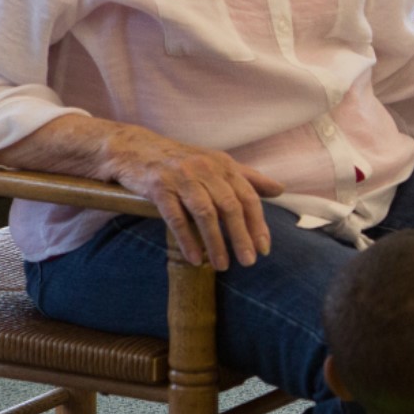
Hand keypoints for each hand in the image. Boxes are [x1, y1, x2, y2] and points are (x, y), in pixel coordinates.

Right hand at [100, 126, 283, 269]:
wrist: (133, 147)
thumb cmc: (180, 161)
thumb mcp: (216, 163)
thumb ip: (247, 177)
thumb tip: (280, 189)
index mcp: (223, 165)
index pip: (248, 196)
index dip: (258, 223)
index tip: (265, 248)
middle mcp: (205, 168)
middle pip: (230, 206)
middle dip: (241, 236)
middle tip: (249, 261)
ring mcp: (181, 177)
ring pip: (205, 213)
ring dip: (215, 242)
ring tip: (223, 265)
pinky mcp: (157, 186)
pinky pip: (175, 216)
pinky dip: (186, 239)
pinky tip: (194, 258)